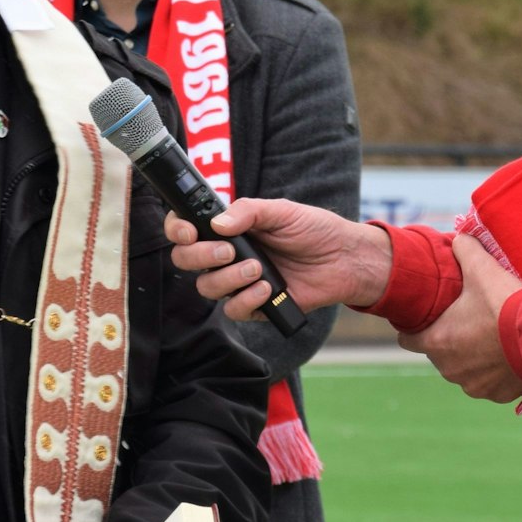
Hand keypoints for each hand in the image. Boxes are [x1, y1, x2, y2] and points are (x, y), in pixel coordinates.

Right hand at [164, 198, 392, 316]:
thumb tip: (216, 224)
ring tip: (257, 269)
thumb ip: (248, 212)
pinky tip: (267, 289)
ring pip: (207, 287)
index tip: (188, 232)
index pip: (186, 228)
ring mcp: (238, 281)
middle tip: (229, 250)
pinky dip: (246, 299)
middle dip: (200, 256)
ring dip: (228, 278)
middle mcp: (226, 254)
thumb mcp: (281, 211)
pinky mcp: (254, 305)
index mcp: (228, 228)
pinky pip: (233, 310)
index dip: (176, 230)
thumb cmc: (314, 230)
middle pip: (186, 260)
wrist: (344, 260)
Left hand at [397, 234, 521, 401]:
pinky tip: (504, 355)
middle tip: (465, 320)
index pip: (406, 339)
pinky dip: (492, 372)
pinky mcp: (496, 395)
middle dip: (447, 339)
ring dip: (469, 357)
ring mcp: (473, 385)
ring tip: (487, 337)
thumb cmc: (504, 303)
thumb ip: (464, 249)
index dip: (413, 327)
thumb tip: (458, 239)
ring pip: (462, 369)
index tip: (425, 317)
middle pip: (437, 353)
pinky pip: (486, 383)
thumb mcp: (481, 267)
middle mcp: (449, 368)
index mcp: (436, 341)